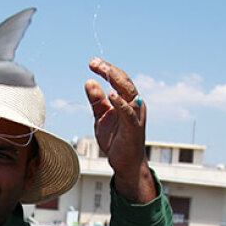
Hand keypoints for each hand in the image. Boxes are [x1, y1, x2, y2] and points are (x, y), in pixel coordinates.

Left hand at [85, 57, 155, 203]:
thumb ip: (96, 100)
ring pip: (128, 93)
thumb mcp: (101, 117)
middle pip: (124, 82)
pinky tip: (112, 95)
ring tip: (104, 71)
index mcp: (128, 100)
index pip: (118, 80)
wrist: (125, 163)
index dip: (106, 69)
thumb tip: (89, 82)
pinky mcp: (134, 128)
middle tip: (94, 62)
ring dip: (115, 81)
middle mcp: (135, 104)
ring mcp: (136, 115)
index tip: (92, 62)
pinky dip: (121, 103)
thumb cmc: (116, 139)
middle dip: (109, 70)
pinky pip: (128, 113)